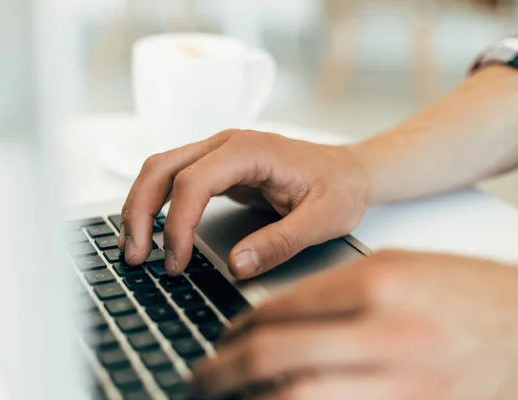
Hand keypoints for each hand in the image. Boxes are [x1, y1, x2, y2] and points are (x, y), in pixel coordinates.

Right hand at [118, 129, 369, 278]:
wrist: (349, 172)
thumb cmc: (339, 189)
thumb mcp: (321, 220)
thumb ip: (279, 243)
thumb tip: (236, 265)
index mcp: (251, 151)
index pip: (194, 180)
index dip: (179, 223)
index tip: (177, 261)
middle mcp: (227, 145)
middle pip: (162, 167)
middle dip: (141, 212)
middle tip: (136, 255)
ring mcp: (219, 153)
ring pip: (160, 170)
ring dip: (141, 206)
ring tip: (134, 246)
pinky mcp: (217, 168)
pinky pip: (173, 180)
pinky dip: (156, 204)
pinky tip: (151, 230)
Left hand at [191, 250, 517, 398]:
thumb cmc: (466, 294)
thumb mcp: (399, 270)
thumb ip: (334, 291)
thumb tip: (273, 318)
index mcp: (380, 285)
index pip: (281, 309)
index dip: (238, 328)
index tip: (222, 340)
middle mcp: (387, 334)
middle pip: (274, 356)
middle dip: (222, 370)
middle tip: (199, 377)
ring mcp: (401, 383)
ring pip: (295, 399)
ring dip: (248, 399)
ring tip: (224, 398)